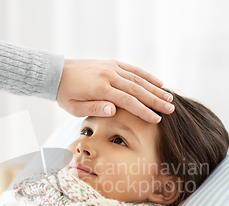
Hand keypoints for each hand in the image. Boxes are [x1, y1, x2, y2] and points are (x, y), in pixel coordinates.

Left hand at [56, 59, 174, 123]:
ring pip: (138, 78)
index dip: (143, 111)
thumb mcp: (75, 108)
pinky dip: (147, 76)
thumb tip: (114, 110)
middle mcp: (109, 75)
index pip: (127, 101)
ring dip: (155, 88)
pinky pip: (133, 69)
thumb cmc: (66, 94)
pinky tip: (159, 83)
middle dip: (156, 100)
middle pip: (138, 89)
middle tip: (171, 109)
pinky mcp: (112, 64)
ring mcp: (112, 67)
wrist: (57, 72)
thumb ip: (95, 109)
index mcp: (100, 88)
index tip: (157, 119)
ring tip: (169, 98)